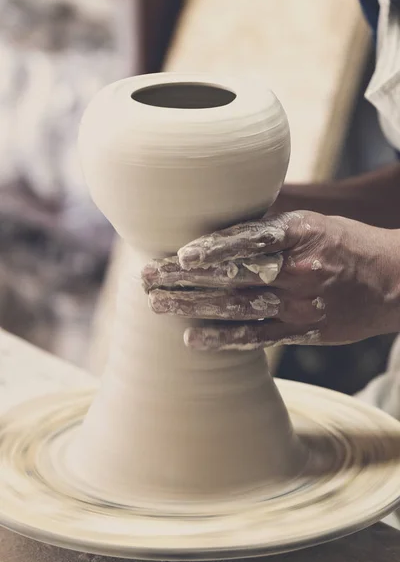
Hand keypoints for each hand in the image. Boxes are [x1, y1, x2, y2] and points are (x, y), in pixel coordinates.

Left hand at [142, 211, 399, 349]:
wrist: (393, 282)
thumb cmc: (347, 245)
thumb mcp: (314, 222)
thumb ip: (271, 226)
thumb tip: (222, 224)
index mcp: (301, 235)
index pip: (249, 241)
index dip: (212, 249)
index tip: (178, 255)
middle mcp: (298, 271)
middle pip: (232, 275)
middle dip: (185, 279)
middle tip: (146, 278)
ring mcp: (299, 305)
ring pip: (237, 307)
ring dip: (192, 307)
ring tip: (156, 305)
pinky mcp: (301, 331)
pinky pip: (256, 337)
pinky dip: (222, 338)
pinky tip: (191, 338)